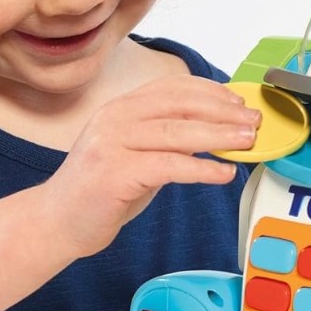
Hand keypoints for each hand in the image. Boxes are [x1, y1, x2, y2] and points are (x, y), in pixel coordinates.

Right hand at [44, 76, 259, 258]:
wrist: (57, 221)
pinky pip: (168, 166)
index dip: (211, 93)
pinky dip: (201, 169)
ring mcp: (112, 144)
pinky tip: (223, 174)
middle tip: (253, 123)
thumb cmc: (99, 190)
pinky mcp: (114, 173)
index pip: (173, 88)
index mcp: (121, 108)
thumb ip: (165, 140)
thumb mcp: (135, 154)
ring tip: (247, 143)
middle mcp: (115, 118)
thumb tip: (215, 132)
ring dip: (219, 136)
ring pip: (177, 132)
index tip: (239, 103)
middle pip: (180, 106)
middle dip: (223, 113)